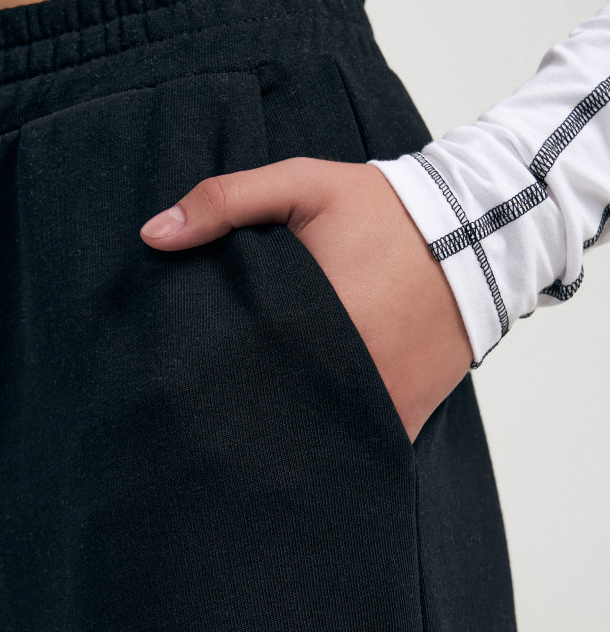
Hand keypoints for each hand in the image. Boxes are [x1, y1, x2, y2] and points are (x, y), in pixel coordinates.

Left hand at [139, 158, 473, 443]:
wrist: (479, 235)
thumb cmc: (385, 211)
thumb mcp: (303, 185)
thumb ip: (225, 201)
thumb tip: (152, 235)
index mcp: (314, 318)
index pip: (237, 366)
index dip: (203, 376)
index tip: (177, 381)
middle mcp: (349, 372)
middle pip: (269, 409)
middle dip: (237, 410)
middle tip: (201, 413)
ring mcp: (379, 402)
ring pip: (311, 436)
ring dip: (282, 433)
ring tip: (247, 430)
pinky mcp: (404, 416)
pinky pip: (356, 445)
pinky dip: (329, 442)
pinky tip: (300, 437)